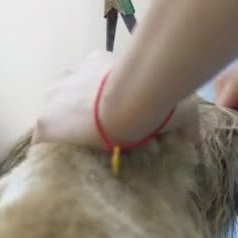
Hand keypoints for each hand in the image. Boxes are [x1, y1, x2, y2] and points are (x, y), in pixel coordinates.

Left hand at [32, 51, 199, 148]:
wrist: (134, 101)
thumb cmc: (158, 97)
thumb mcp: (180, 107)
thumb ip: (185, 123)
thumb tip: (194, 141)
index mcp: (97, 65)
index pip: (90, 88)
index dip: (98, 109)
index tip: (108, 127)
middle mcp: (70, 76)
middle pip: (67, 103)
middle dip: (79, 123)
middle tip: (96, 146)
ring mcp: (54, 99)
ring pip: (53, 122)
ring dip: (65, 139)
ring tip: (81, 162)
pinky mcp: (45, 122)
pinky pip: (43, 144)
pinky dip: (52, 157)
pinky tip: (64, 173)